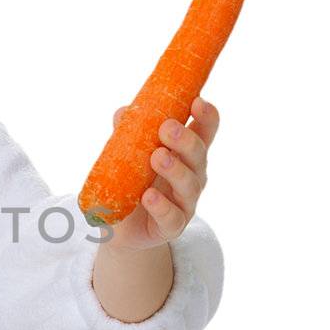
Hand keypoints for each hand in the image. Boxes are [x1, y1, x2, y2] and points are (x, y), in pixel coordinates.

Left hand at [101, 95, 218, 249]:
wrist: (123, 228)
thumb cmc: (132, 182)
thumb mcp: (129, 155)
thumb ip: (128, 134)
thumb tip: (123, 113)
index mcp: (186, 154)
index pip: (205, 131)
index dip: (206, 116)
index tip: (197, 101)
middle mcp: (192, 176)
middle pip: (198, 155)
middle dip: (185, 140)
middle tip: (167, 128)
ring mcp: (185, 203)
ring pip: (189, 185)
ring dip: (175, 169)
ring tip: (157, 157)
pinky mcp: (172, 226)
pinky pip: (171, 217)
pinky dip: (161, 206)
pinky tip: (149, 197)